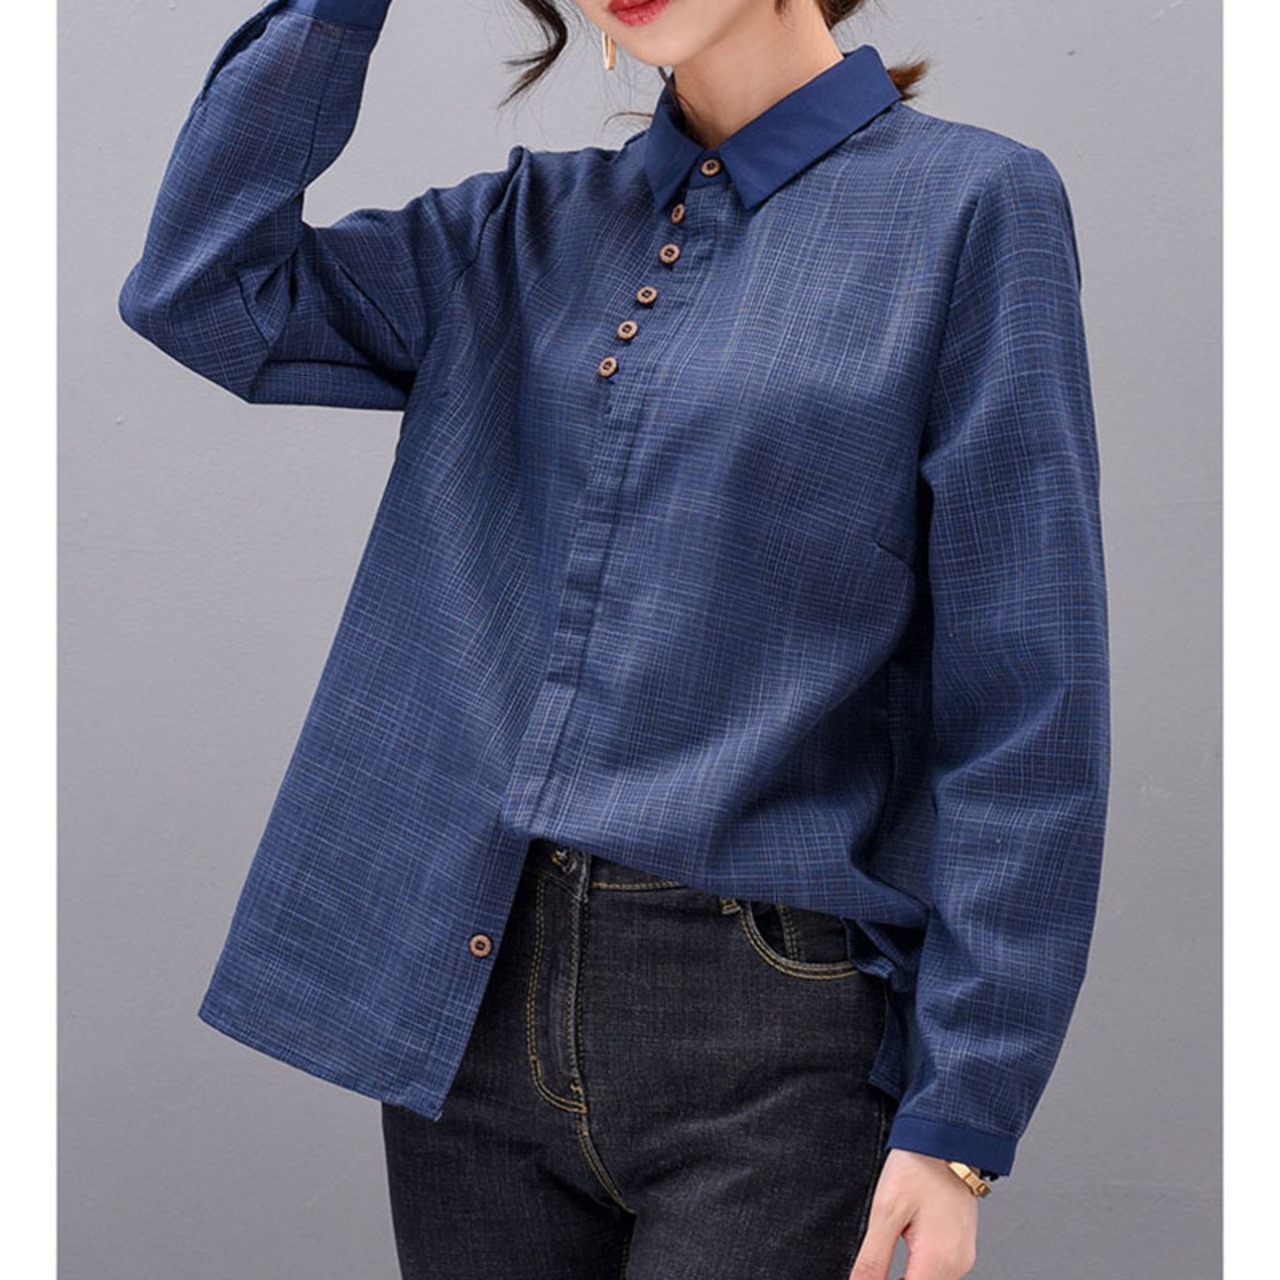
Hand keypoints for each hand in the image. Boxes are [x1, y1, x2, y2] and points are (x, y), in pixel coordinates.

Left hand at [848, 1148, 978, 1279]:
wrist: (946, 1139)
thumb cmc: (918, 1166)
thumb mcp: (885, 1211)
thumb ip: (872, 1259)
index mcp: (938, 1260)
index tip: (864, 1276)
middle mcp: (956, 1265)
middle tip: (869, 1269)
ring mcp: (962, 1257)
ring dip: (904, 1278)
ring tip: (880, 1264)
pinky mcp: (961, 1248)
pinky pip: (937, 1272)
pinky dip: (916, 1271)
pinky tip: (900, 1256)